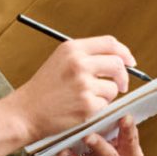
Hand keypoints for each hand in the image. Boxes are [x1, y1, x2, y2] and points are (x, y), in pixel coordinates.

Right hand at [4, 36, 136, 139]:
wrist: (26, 112)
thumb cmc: (44, 89)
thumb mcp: (61, 61)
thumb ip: (86, 56)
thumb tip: (119, 59)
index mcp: (72, 49)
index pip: (110, 43)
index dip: (124, 52)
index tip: (130, 61)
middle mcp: (78, 63)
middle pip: (117, 64)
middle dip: (123, 76)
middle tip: (121, 85)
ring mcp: (83, 84)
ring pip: (113, 87)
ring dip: (107, 95)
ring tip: (87, 98)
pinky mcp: (87, 105)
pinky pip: (106, 104)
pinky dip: (98, 108)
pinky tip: (81, 108)